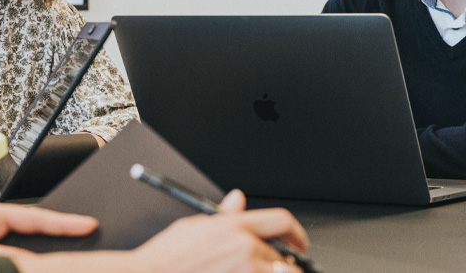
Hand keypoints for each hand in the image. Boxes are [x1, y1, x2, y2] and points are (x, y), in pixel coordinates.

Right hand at [126, 189, 308, 272]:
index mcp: (235, 226)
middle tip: (262, 268)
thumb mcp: (195, 227)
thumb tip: (237, 200)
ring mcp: (247, 271)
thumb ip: (224, 216)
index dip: (296, 234)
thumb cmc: (166, 258)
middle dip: (278, 264)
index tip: (298, 244)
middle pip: (282, 256)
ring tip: (249, 272)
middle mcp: (246, 248)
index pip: (281, 221)